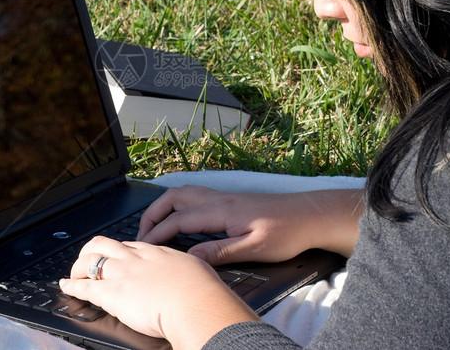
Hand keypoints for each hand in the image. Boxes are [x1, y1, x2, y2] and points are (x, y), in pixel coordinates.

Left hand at [59, 236, 257, 349]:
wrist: (194, 303)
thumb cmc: (202, 291)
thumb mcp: (197, 269)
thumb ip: (185, 269)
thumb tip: (189, 274)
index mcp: (156, 252)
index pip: (129, 245)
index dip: (118, 251)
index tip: (115, 256)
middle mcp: (135, 258)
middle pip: (104, 245)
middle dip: (91, 251)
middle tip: (87, 259)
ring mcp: (122, 273)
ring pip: (89, 261)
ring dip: (78, 267)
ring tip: (73, 274)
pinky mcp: (112, 293)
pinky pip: (84, 287)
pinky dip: (71, 286)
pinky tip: (65, 286)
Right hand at [137, 185, 362, 263]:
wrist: (308, 216)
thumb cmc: (286, 233)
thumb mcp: (253, 249)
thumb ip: (219, 251)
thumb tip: (190, 256)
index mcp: (220, 211)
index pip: (178, 220)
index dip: (157, 233)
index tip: (142, 246)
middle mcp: (218, 199)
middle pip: (174, 198)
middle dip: (152, 214)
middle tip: (141, 235)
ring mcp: (223, 196)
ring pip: (183, 194)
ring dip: (163, 207)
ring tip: (153, 226)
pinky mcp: (229, 200)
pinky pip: (193, 196)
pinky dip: (177, 205)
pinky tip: (178, 218)